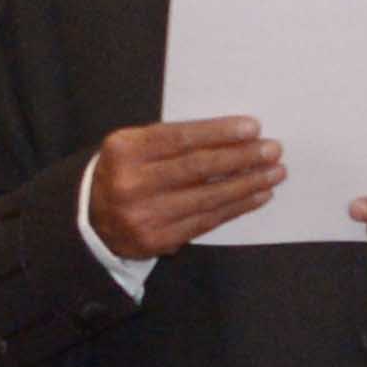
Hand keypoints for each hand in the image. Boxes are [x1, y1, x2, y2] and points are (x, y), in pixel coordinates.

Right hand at [87, 118, 283, 259]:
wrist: (93, 219)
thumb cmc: (124, 173)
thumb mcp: (134, 147)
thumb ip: (171, 141)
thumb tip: (231, 138)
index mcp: (124, 150)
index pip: (179, 138)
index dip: (218, 133)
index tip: (252, 128)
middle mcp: (131, 182)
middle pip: (197, 168)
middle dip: (241, 157)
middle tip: (272, 150)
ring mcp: (145, 214)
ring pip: (207, 197)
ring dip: (247, 184)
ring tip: (274, 173)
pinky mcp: (159, 239)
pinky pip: (207, 221)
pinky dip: (237, 207)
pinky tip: (257, 195)